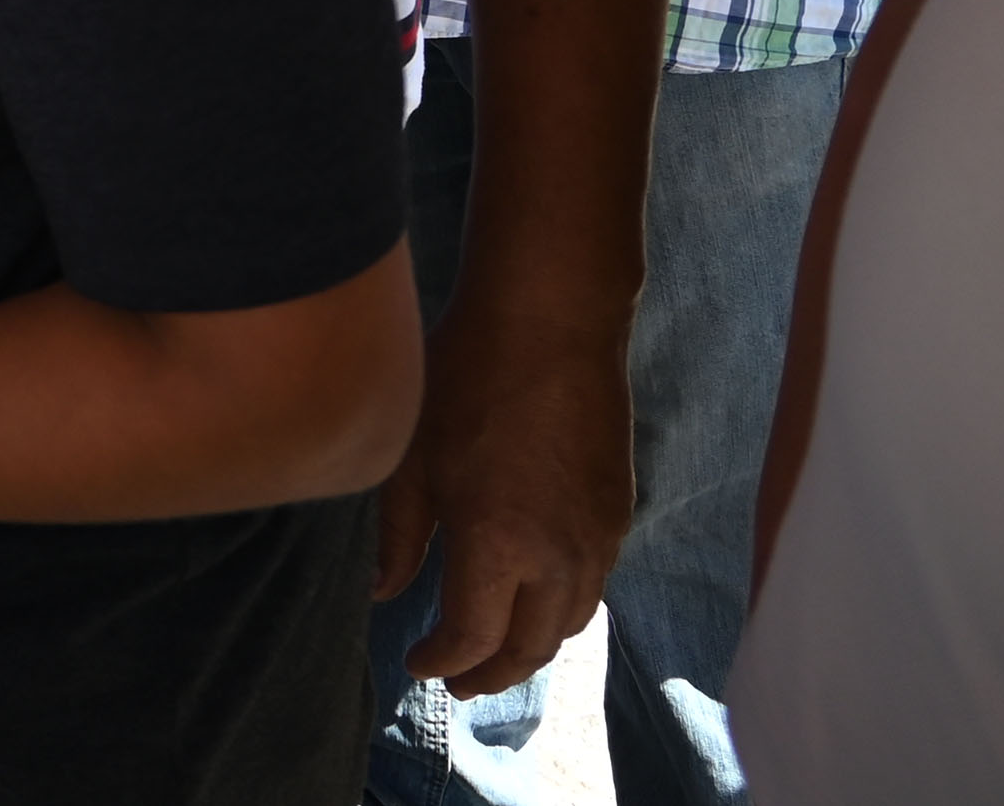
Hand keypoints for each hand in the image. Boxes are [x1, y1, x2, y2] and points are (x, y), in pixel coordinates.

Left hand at [375, 284, 634, 693]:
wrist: (551, 324)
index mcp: (500, 547)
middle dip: (490, 674)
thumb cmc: (467, 380)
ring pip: (569, 626)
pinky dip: (559, 612)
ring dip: (530, 649)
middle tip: (455, 679)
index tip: (415, 661)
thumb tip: (386, 594)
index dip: (441, 661)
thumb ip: (401, 538)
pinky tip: (530, 600)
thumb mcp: (412, 460)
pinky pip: (592, 589)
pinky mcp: (617, 517)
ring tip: (492, 651)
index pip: (473, 638)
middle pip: (530, 648)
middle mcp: (559, 558)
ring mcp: (599, 541)